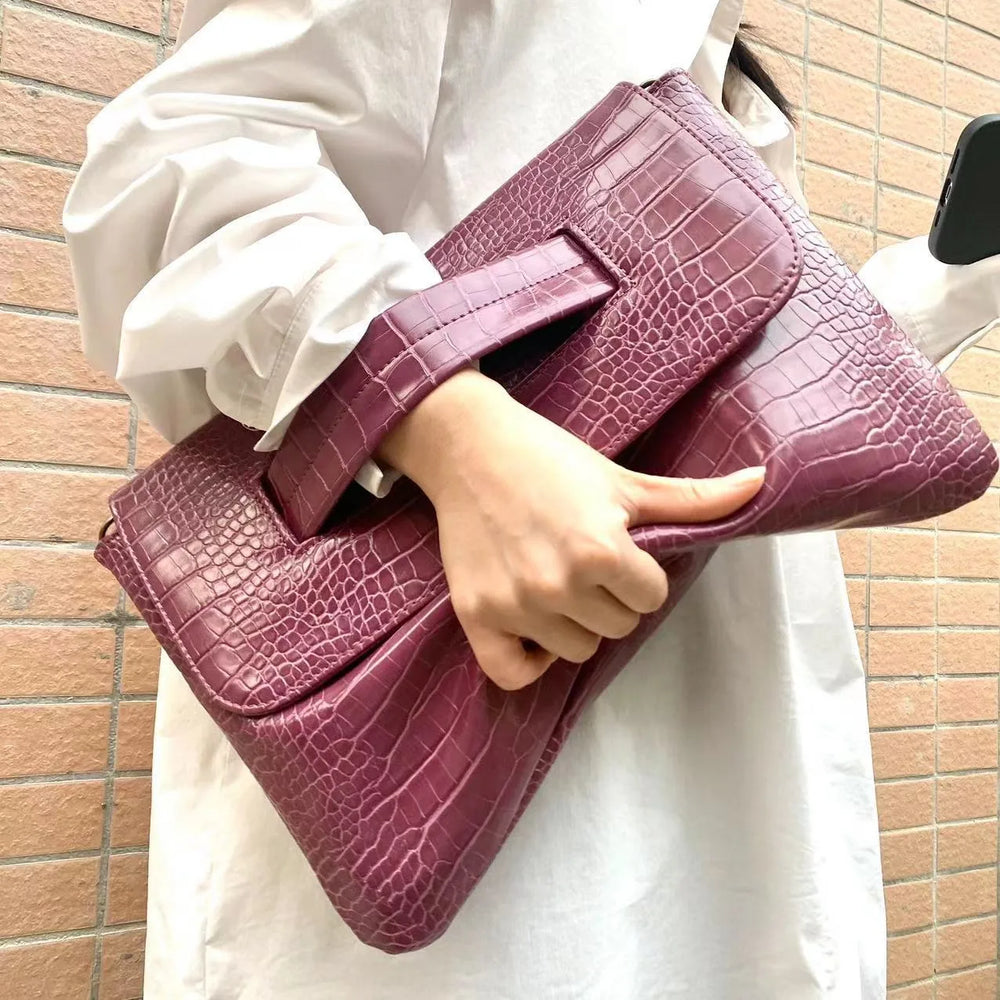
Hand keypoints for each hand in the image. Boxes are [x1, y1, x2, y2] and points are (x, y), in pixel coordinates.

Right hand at [377, 369, 764, 689]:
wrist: (467, 446)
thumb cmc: (550, 459)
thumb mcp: (625, 479)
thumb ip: (694, 498)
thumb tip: (763, 481)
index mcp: (601, 551)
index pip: (650, 599)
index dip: (637, 574)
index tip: (614, 548)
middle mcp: (557, 584)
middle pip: (616, 629)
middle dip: (608, 599)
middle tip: (580, 559)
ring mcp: (514, 605)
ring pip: (575, 651)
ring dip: (572, 625)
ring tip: (553, 580)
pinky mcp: (476, 615)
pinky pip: (514, 673)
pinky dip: (528, 660)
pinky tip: (531, 626)